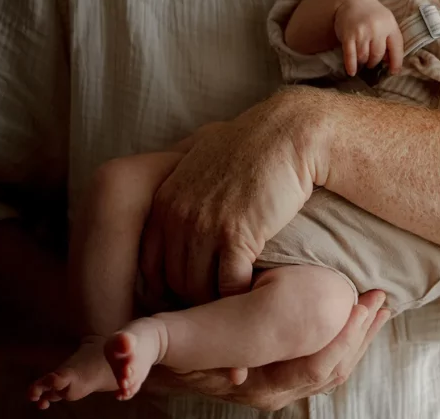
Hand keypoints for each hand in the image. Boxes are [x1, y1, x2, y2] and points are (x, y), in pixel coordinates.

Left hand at [140, 90, 331, 304]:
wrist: (289, 133)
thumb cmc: (255, 145)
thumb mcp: (204, 155)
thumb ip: (184, 177)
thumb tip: (180, 189)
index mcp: (165, 201)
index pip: (151, 264)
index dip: (173, 284)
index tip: (198, 290)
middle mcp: (176, 215)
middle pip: (174, 281)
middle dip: (196, 298)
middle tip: (219, 306)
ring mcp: (203, 226)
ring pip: (199, 288)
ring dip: (220, 301)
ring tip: (238, 305)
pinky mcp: (235, 234)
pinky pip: (229, 284)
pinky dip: (241, 294)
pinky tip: (257, 289)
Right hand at [146, 291, 389, 410]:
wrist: (152, 366)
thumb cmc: (161, 346)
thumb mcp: (151, 340)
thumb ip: (132, 349)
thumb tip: (113, 350)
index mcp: (252, 380)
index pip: (313, 368)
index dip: (343, 338)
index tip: (364, 302)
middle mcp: (269, 391)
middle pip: (332, 369)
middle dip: (361, 334)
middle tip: (382, 297)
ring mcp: (278, 387)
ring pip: (333, 369)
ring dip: (359, 336)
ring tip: (380, 304)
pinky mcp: (283, 376)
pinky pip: (326, 364)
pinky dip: (348, 340)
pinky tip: (362, 317)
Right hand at [333, 0, 403, 76]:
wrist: (351, 0)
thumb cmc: (372, 14)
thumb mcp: (386, 21)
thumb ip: (389, 38)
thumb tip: (388, 61)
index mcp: (390, 24)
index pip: (397, 48)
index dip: (396, 62)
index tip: (394, 72)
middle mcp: (377, 28)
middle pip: (378, 55)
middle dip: (374, 62)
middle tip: (371, 63)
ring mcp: (362, 31)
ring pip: (364, 56)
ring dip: (363, 62)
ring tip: (362, 60)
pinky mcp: (348, 35)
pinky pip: (350, 55)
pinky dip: (351, 65)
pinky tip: (352, 71)